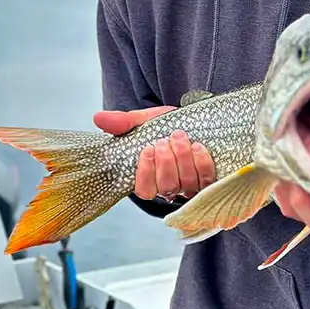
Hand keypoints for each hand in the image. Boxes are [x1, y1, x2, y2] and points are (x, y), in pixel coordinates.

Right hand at [93, 106, 215, 200]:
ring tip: (180, 137)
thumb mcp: (144, 121)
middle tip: (164, 140)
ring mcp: (192, 184)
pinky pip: (207, 179)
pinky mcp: (211, 179)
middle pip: (167, 187)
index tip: (147, 149)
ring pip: (187, 184)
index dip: (146, 173)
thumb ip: (123, 123)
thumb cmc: (166, 126)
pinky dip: (202, 162)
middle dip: (166, 162)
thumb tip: (98, 118)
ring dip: (183, 159)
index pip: (144, 190)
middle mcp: (171, 186)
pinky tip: (198, 146)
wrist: (193, 119)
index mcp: (151, 177)